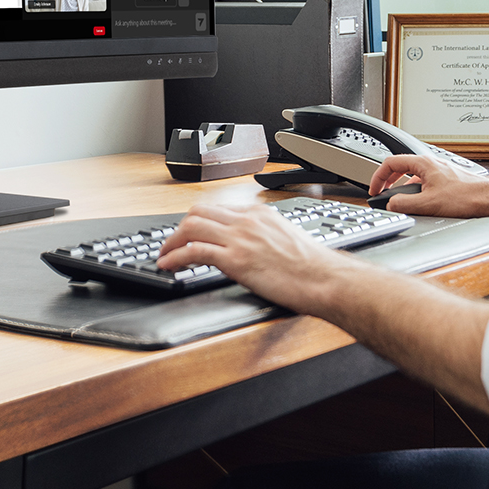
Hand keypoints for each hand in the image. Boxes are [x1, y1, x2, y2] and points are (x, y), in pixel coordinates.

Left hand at [156, 202, 350, 312]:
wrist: (324, 279)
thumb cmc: (313, 267)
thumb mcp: (286, 238)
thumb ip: (264, 235)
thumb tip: (251, 247)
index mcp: (259, 213)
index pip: (218, 209)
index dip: (198, 222)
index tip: (189, 234)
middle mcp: (247, 220)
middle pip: (198, 212)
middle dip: (179, 228)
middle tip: (171, 243)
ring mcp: (240, 238)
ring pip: (191, 227)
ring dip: (171, 242)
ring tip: (163, 255)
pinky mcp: (235, 259)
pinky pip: (194, 252)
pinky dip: (175, 257)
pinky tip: (168, 266)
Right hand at [368, 155, 488, 218]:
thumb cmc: (466, 196)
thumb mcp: (428, 203)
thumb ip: (404, 203)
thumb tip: (391, 204)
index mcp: (423, 163)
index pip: (390, 163)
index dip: (378, 177)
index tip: (375, 189)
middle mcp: (430, 164)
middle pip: (400, 168)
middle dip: (388, 182)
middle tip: (383, 194)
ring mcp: (439, 171)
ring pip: (413, 176)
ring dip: (403, 188)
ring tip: (400, 201)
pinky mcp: (446, 180)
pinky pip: (424, 182)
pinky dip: (416, 192)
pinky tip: (421, 203)